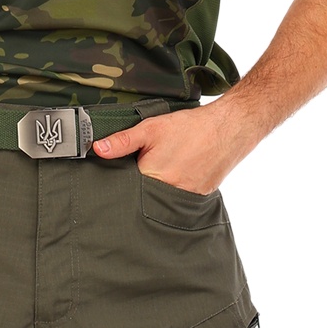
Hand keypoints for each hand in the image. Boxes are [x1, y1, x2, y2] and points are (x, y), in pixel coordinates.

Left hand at [91, 103, 256, 192]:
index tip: (119, 174)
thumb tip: (97, 149)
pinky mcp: (198, 199)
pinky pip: (178, 199)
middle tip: (146, 167)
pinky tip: (179, 173)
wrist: (229, 129)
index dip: (121, 182)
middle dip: (138, 187)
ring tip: (166, 168)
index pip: (126, 189)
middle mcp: (168, 195)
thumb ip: (122, 141)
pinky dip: (174, 189)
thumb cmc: (190, 128)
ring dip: (157, 189)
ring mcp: (185, 199)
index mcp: (152, 179)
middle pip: (143, 197)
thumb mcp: (150, 129)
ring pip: (160, 199)